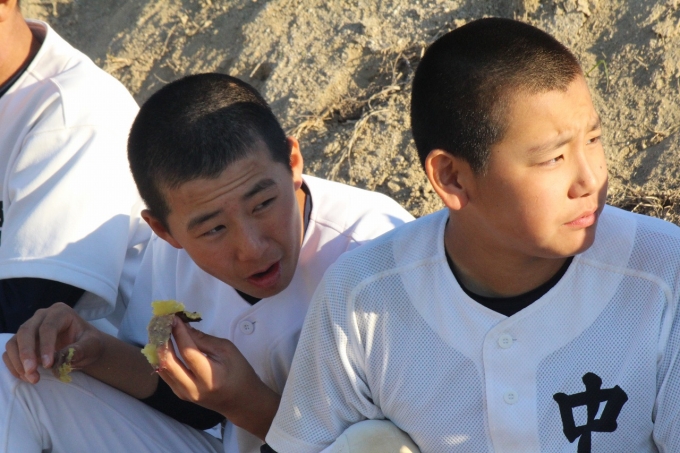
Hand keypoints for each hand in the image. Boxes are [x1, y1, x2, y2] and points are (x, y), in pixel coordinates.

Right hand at [2, 302, 103, 383]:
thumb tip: (65, 356)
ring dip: (18, 362)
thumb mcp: (92, 345)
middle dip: (26, 353)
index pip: (48, 327)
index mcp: (60, 312)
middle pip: (26, 331)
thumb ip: (81, 349)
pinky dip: (14, 365)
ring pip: (14, 341)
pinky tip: (26, 376)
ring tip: (31, 378)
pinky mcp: (22, 341)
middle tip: (32, 372)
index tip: (48, 365)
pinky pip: (10, 352)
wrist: (85, 348)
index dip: (46, 346)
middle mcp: (42, 316)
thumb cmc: (89, 343)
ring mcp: (30, 328)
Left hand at [158, 318, 279, 438]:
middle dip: (162, 339)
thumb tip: (183, 327)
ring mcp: (184, 394)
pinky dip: (161, 358)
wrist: (241, 401)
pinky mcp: (180, 394)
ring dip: (158, 348)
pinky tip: (162, 345)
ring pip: (163, 369)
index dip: (179, 333)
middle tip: (161, 322)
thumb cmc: (239, 372)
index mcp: (210, 377)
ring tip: (159, 330)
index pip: (188, 352)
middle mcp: (193, 388)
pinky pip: (165, 374)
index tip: (173, 317)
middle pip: (169, 362)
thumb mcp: (227, 350)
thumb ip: (203, 339)